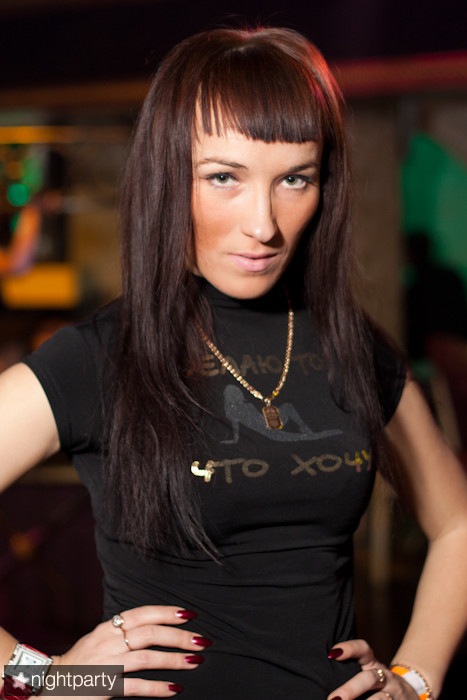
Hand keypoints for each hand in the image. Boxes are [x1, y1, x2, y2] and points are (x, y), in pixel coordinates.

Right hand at [51, 605, 211, 697]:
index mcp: (109, 626)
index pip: (143, 613)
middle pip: (149, 633)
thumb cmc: (84, 659)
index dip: (167, 612)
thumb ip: (125, 629)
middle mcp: (108, 641)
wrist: (54, 684)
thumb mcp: (102, 637)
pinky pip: (135, 686)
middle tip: (201, 641)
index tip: (190, 614)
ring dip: (173, 660)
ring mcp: (106, 663)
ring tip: (195, 662)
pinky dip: (156, 687)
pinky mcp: (104, 686)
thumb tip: (160, 624)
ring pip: (146, 658)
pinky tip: (174, 688)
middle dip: (179, 636)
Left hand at [327, 639, 418, 699]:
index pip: (363, 649)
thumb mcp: (367, 675)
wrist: (409, 697)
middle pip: (369, 679)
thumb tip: (317, 679)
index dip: (349, 648)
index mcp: (374, 664)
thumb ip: (348, 673)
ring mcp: (394, 694)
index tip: (332, 653)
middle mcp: (386, 677)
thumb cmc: (376, 686)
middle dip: (350, 690)